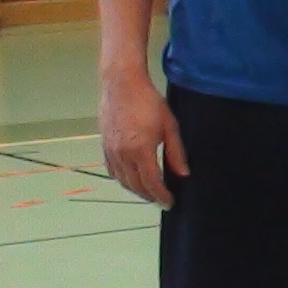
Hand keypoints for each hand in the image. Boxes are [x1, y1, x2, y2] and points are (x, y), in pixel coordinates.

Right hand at [99, 67, 184, 208]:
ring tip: (148, 192)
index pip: (152, 183)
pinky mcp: (104, 145)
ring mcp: (111, 151)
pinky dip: (122, 179)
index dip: (161, 196)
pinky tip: (131, 179)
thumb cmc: (149, 102)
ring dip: (135, 189)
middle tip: (161, 200)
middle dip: (149, 196)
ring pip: (122, 180)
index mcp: (140, 151)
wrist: (122, 85)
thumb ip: (176, 153)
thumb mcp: (169, 126)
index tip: (170, 203)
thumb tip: (183, 174)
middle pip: (135, 185)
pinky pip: (112, 170)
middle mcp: (123, 155)